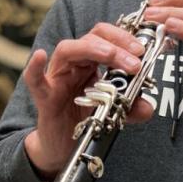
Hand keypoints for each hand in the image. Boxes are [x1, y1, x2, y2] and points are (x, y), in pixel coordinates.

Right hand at [23, 23, 154, 177]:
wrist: (63, 145)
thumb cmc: (85, 118)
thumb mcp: (114, 111)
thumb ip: (131, 107)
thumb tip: (148, 106)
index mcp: (91, 61)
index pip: (107, 37)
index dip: (125, 38)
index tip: (144, 50)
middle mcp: (73, 63)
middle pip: (91, 37)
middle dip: (116, 44)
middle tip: (136, 59)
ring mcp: (57, 77)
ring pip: (68, 49)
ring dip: (93, 49)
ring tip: (111, 57)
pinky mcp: (44, 96)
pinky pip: (34, 79)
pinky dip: (35, 67)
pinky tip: (39, 55)